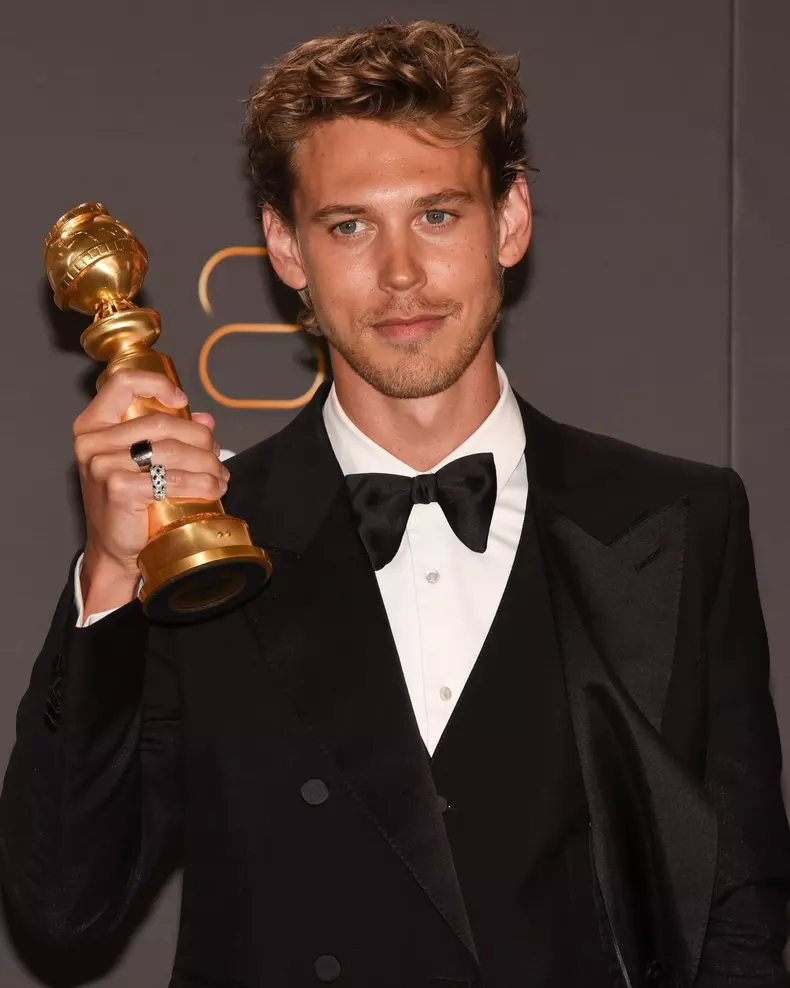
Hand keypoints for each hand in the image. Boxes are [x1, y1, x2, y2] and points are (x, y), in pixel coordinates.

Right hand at [73, 370, 227, 613]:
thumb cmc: (128, 502)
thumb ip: (169, 435)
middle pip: (162, 423)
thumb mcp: (141, 461)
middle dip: (200, 439)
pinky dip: (202, 484)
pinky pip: (173, 479)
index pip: (123, 384)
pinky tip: (214, 490)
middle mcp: (92, 441)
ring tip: (220, 476)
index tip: (182, 402)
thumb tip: (206, 419)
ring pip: (173, 450)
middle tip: (217, 455)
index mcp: (93, 425)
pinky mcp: (119, 488)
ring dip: (208, 463)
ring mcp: (103, 465)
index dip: (158, 385)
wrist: (113, 548)